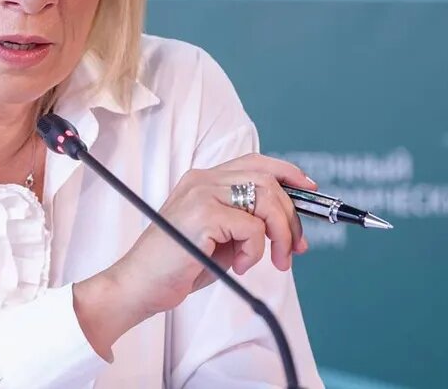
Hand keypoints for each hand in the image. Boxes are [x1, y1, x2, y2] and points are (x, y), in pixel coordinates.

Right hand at [116, 153, 314, 317]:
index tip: (309, 191)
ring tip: (273, 260)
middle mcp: (201, 180)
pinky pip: (252, 228)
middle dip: (291, 216)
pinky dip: (256, 251)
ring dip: (280, 234)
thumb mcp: (219, 239)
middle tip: (294, 248)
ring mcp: (200, 194)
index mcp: (203, 181)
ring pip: (265, 198)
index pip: (254, 162)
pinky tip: (240, 265)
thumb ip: (245, 223)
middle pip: (267, 179)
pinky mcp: (202, 214)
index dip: (287, 173)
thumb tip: (288, 224)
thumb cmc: (177, 266)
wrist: (139, 285)